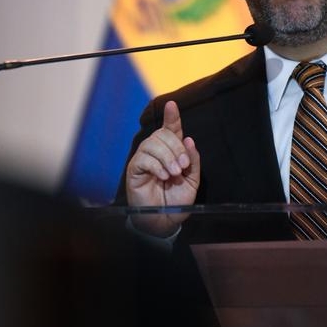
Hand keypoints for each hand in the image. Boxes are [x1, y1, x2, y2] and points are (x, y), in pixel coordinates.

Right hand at [125, 101, 200, 236]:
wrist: (165, 220)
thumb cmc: (177, 200)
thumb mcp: (192, 180)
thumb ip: (192, 160)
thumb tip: (189, 140)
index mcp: (171, 151)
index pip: (170, 129)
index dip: (171, 116)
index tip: (172, 105)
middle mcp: (156, 151)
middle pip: (163, 134)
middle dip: (176, 147)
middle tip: (183, 166)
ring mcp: (144, 159)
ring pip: (152, 143)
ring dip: (167, 157)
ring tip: (174, 173)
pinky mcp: (134, 169)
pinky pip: (144, 158)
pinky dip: (156, 165)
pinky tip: (163, 176)